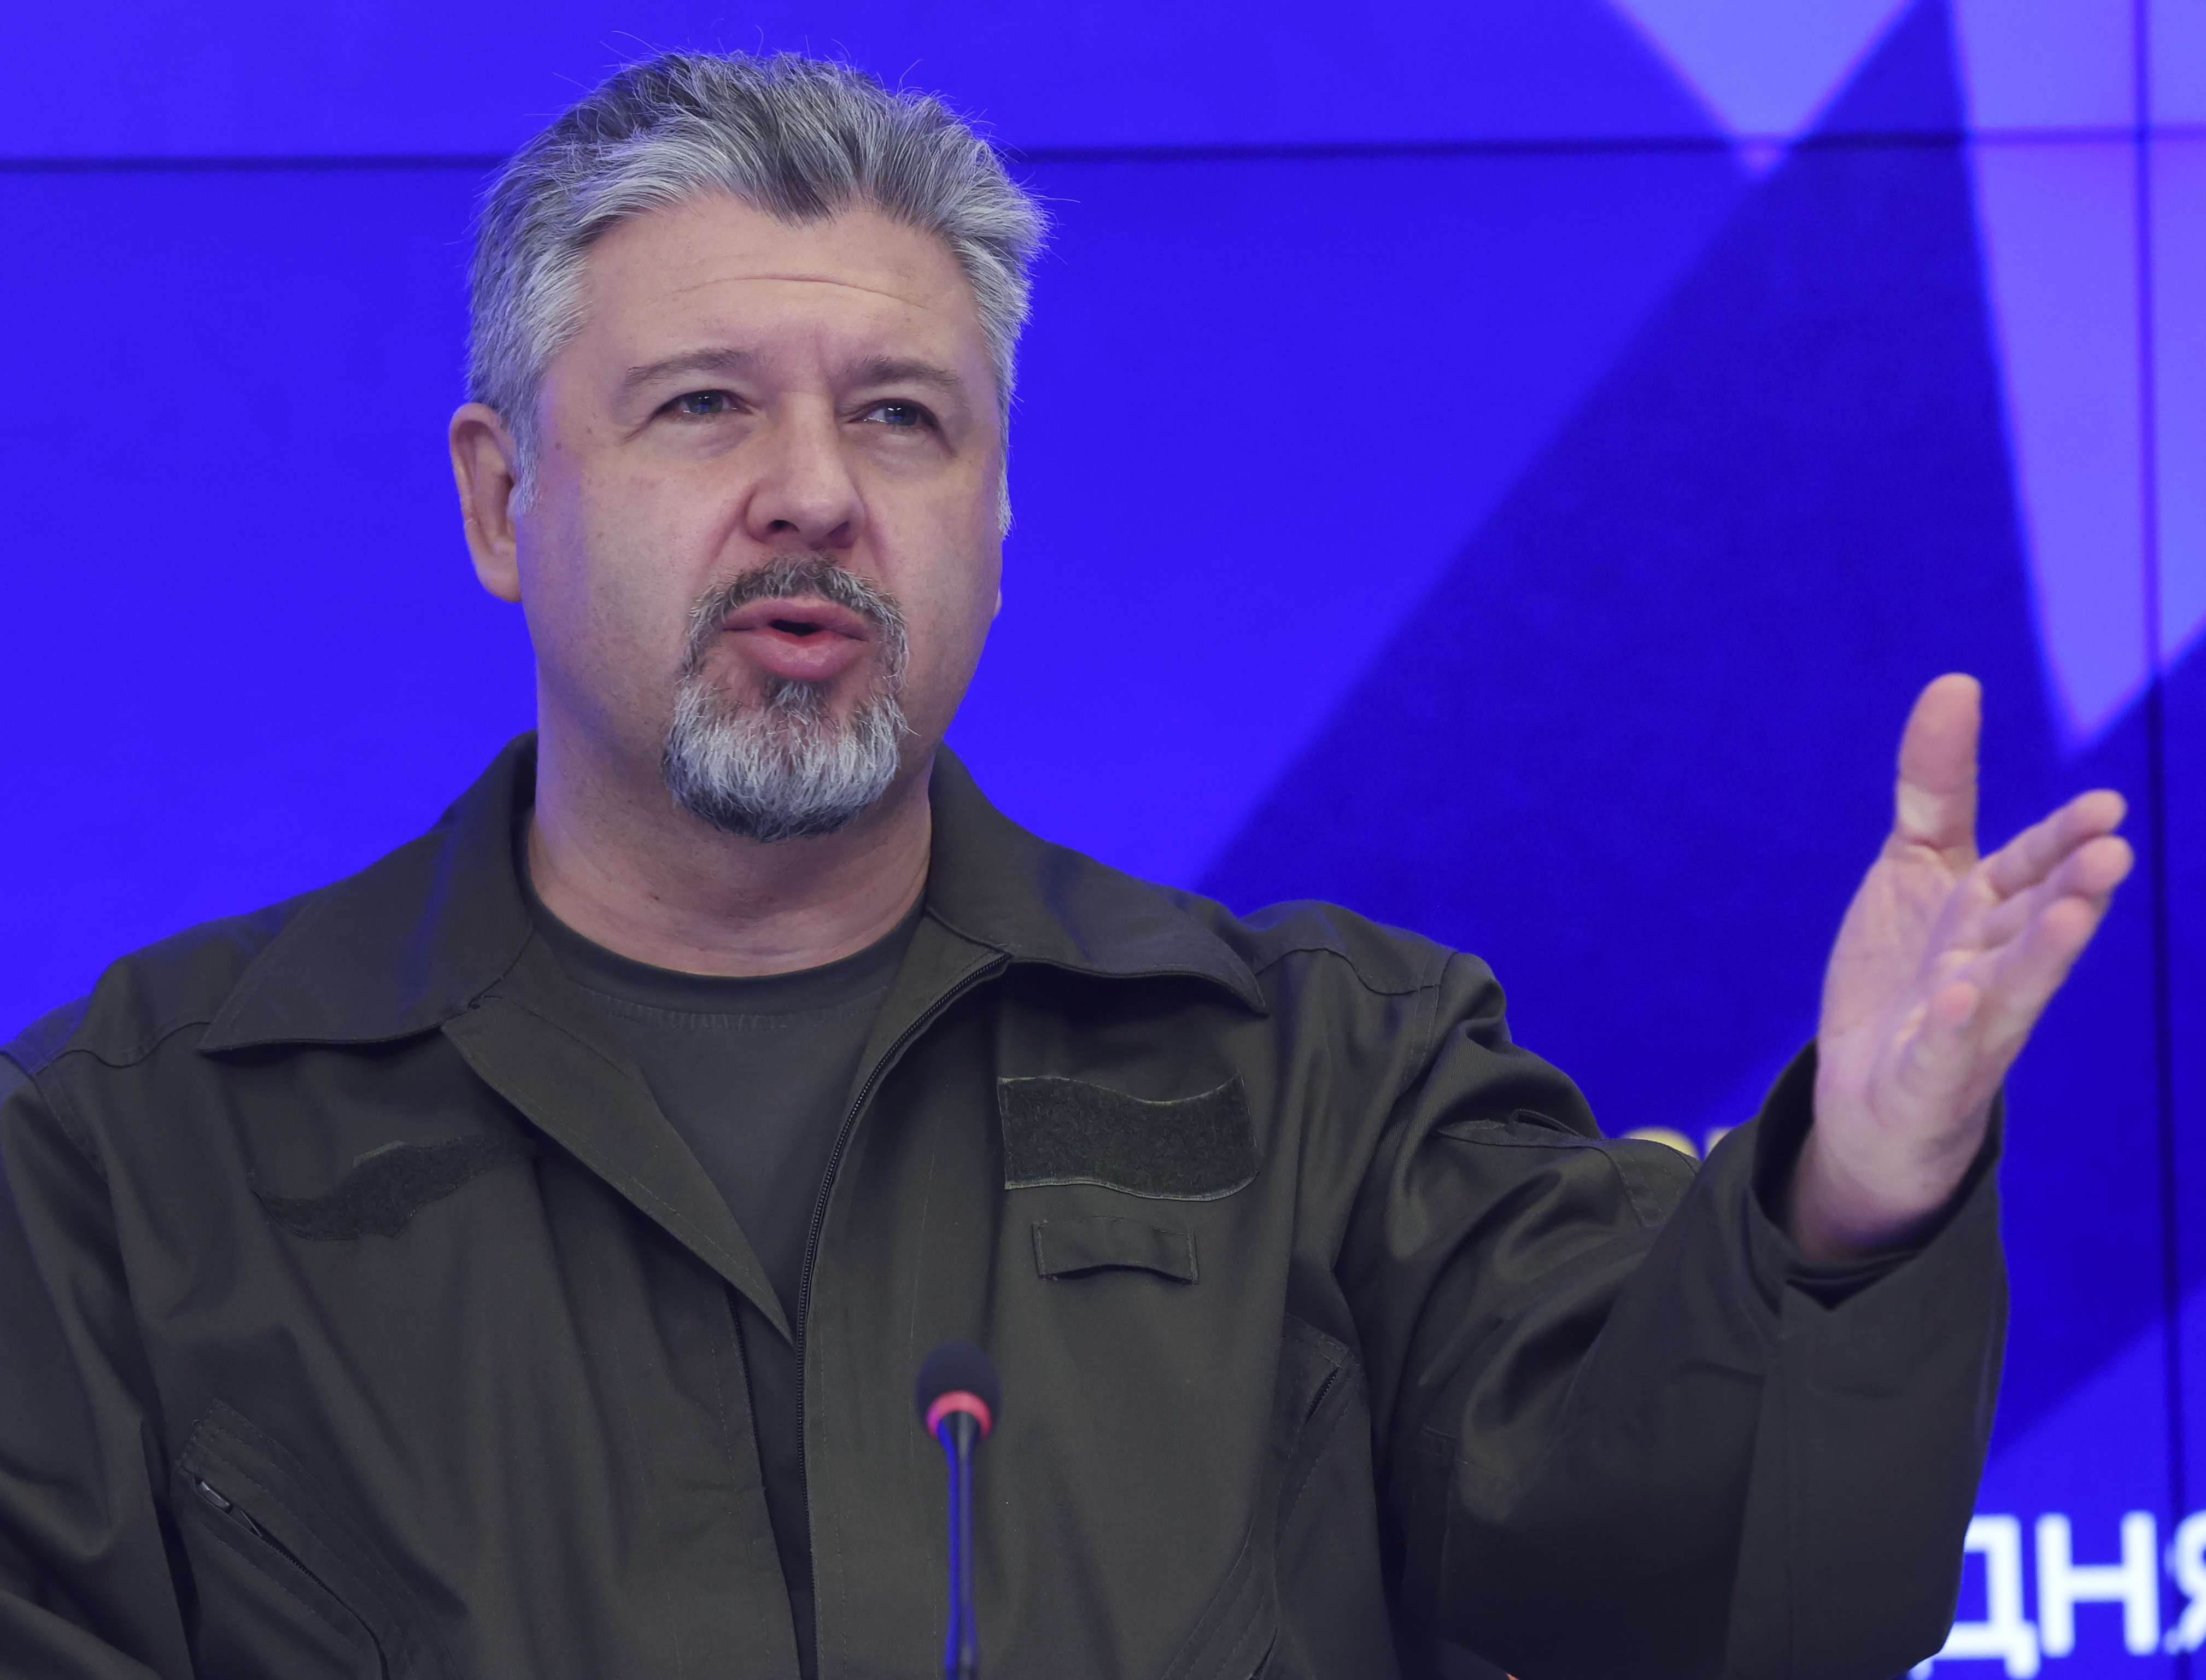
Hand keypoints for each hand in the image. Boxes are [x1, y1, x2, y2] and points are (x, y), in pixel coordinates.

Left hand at [1789, 675, 2132, 1260]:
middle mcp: (1987, 967)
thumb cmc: (1908, 973)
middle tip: (2110, 850)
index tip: (2105, 808)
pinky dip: (1948, 1031)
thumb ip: (1936, 787)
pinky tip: (1952, 1000)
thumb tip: (1956, 683)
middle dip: (2072, 888)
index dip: (2062, 840)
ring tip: (2070, 912)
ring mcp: (1964, 1029)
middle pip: (2034, 923)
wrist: (1872, 1096)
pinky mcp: (1924, 1081)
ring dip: (2041, 954)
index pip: (2028, 869)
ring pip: (2010, 989)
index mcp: (1987, 914)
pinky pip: (1941, 1055)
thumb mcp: (1913, 868)